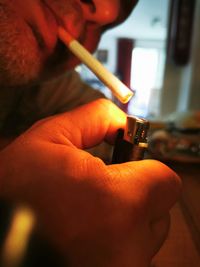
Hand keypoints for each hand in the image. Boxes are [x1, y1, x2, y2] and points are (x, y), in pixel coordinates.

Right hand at [0, 99, 180, 266]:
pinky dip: (116, 239)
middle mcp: (127, 247)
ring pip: (146, 233)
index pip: (165, 180)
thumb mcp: (48, 138)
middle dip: (134, 193)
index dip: (142, 167)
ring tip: (89, 212)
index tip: (124, 166)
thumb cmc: (14, 192)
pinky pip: (131, 252)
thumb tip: (124, 121)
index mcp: (117, 202)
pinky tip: (88, 230)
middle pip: (158, 208)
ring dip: (125, 218)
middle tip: (101, 189)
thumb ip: (94, 118)